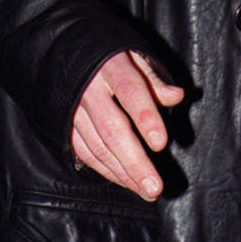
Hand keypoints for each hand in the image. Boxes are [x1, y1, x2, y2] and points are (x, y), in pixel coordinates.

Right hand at [70, 50, 184, 200]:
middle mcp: (90, 89)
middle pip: (112, 128)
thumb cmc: (109, 56)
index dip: (146, 117)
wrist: (63, 51)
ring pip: (97, 145)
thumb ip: (154, 79)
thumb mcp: (133, 55)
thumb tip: (177, 96)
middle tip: (154, 187)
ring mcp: (74, 108)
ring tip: (146, 190)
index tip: (161, 144)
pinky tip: (124, 181)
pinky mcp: (66, 124)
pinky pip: (84, 152)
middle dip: (134, 161)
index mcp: (111, 66)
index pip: (131, 92)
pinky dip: (105, 170)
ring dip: (122, 172)